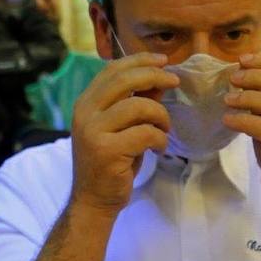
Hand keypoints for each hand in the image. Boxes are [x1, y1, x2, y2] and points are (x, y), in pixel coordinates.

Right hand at [69, 52, 178, 217]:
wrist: (93, 200)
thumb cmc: (110, 163)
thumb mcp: (122, 128)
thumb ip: (136, 103)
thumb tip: (159, 80)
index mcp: (86, 103)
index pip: (112, 70)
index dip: (139, 60)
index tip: (163, 61)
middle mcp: (85, 113)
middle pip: (125, 80)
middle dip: (155, 77)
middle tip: (175, 83)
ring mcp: (93, 131)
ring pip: (139, 106)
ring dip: (161, 115)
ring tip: (164, 129)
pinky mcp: (107, 151)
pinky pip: (146, 133)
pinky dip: (160, 139)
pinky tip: (158, 148)